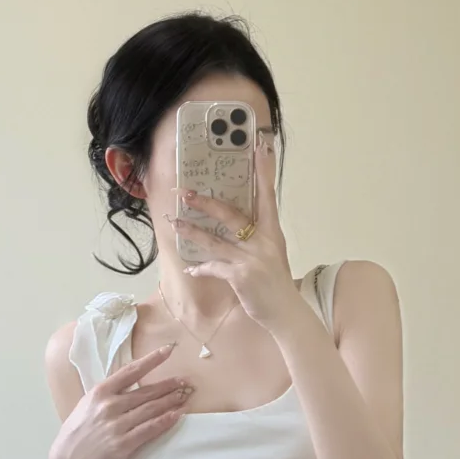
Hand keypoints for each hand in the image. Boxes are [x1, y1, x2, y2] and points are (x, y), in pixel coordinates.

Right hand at [49, 345, 191, 458]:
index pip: (130, 371)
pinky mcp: (122, 444)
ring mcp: (116, 425)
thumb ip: (108, 393)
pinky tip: (177, 415)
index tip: (168, 351)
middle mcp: (109, 405)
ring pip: (151, 409)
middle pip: (146, 392)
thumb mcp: (88, 404)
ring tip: (185, 396)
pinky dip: (165, 421)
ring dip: (171, 402)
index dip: (151, 360)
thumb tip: (130, 380)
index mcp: (100, 391)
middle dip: (168, 385)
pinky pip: (149, 429)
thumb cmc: (79, 430)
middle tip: (185, 381)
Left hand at [171, 134, 304, 333]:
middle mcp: (263, 241)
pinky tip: (191, 268)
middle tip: (186, 192)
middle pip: (231, 215)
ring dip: (191, 231)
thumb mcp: (273, 255)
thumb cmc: (276, 284)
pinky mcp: (240, 276)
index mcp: (273, 232)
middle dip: (206, 204)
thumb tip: (236, 226)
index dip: (263, 171)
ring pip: (214, 241)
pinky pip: (213, 267)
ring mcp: (251, 259)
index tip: (260, 146)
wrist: (286, 312)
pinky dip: (201, 268)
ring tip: (174, 222)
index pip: (268, 195)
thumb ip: (257, 239)